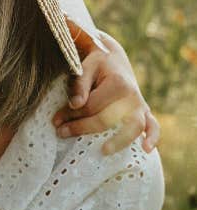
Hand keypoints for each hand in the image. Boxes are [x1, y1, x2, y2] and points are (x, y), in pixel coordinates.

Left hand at [53, 24, 159, 154]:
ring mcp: (140, 105)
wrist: (112, 58)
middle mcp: (132, 96)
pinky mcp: (144, 111)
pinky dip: (152, 137)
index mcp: (117, 84)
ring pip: (133, 127)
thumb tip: (75, 105)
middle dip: (82, 127)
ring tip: (103, 151)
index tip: (55, 121)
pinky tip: (146, 149)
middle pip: (107, 119)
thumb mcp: (85, 68)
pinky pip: (153, 126)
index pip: (91, 106)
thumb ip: (79, 86)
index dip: (71, 115)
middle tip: (61, 132)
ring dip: (118, 140)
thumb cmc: (95, 64)